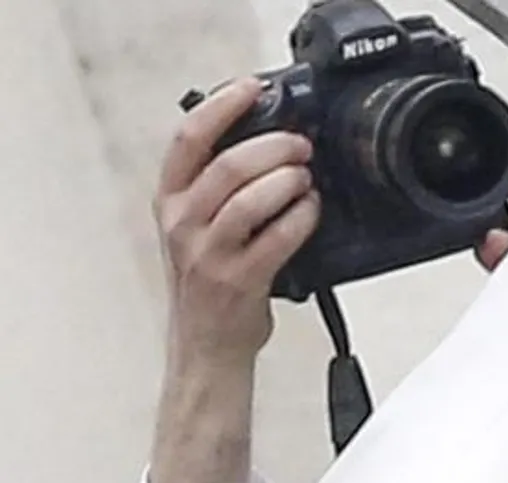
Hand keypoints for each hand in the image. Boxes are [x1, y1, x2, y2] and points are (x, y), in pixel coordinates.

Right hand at [156, 78, 316, 372]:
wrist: (208, 346)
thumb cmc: (211, 283)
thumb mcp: (199, 227)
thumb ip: (221, 188)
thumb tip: (270, 142)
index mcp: (171, 200)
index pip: (188, 138)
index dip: (221, 105)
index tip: (253, 88)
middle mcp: (183, 222)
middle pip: (228, 163)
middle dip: (274, 145)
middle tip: (302, 144)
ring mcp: (209, 252)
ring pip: (251, 197)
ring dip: (289, 179)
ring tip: (307, 177)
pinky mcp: (239, 278)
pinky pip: (278, 236)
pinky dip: (303, 216)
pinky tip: (312, 209)